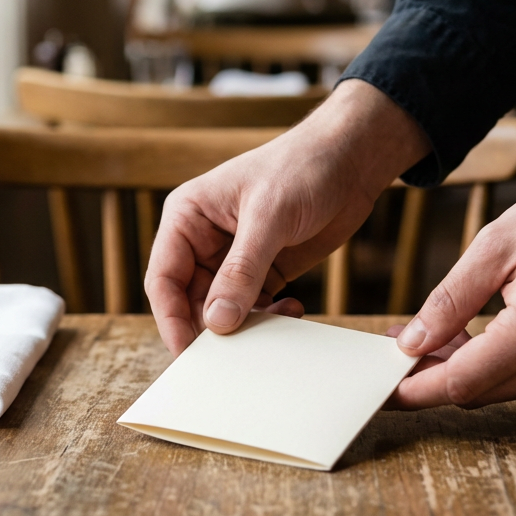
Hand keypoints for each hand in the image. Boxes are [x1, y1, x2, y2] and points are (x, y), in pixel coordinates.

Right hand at [145, 80, 429, 353]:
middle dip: (210, 329)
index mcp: (188, 217)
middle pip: (190, 301)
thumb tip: (217, 322)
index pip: (163, 278)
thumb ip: (241, 270)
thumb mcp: (270, 217)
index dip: (171, 318)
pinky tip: (293, 310)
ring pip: (222, 310)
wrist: (352, 159)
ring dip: (244, 326)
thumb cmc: (303, 167)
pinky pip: (254, 309)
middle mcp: (204, 240)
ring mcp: (234, 258)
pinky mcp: (265, 271)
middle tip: (234, 356)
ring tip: (273, 326)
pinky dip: (269, 318)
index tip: (188, 352)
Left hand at [388, 136, 515, 409]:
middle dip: (430, 377)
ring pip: (497, 387)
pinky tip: (464, 333)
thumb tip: (411, 341)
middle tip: (394, 346)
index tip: (379, 387)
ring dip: (458, 369)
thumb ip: (450, 299)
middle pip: (476, 392)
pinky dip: (487, 362)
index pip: (460, 382)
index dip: (414, 388)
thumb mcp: (496, 245)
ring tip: (425, 333)